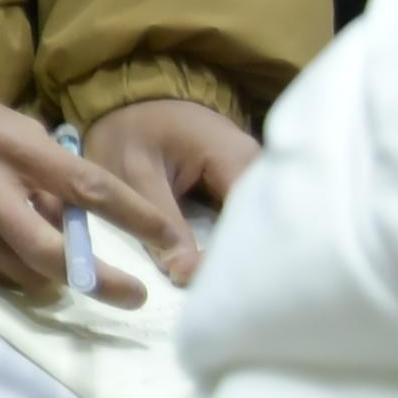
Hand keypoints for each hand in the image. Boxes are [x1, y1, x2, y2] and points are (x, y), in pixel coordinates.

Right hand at [0, 82, 163, 306]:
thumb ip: (48, 171)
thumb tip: (76, 223)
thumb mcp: (12, 125)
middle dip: (102, 282)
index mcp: (13, 148)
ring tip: (52, 256)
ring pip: (26, 274)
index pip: (88, 188)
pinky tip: (3, 248)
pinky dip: (9, 268)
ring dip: (50, 273)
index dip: (135, 217)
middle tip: (134, 295)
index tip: (167, 239)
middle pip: (54, 255)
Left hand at [81, 97, 256, 284]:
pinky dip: (233, 249)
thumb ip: (159, 220)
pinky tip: (218, 275)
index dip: (230, 259)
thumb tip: (183, 275)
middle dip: (243, 266)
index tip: (195, 284)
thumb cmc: (132, 128)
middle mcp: (261, 170)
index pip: (250, 220)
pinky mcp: (246, 192)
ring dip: (240, 260)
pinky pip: (248, 226)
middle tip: (213, 298)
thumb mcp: (134, 170)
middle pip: (266, 229)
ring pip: (260, 231)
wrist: (134, 99)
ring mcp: (257, 181)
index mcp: (238, 159)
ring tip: (218, 294)